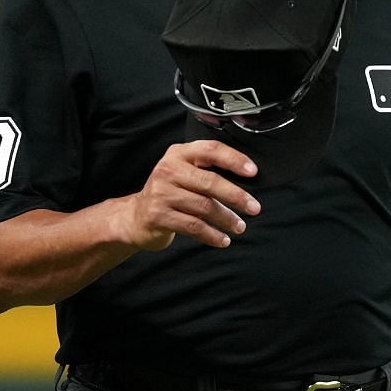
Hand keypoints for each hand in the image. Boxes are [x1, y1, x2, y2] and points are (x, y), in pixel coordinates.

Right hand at [119, 140, 260, 249]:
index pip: (210, 150)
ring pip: (204, 206)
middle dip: (236, 196)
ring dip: (227, 219)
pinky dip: (212, 235)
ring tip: (240, 227)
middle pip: (210, 182)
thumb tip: (249, 179)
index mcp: (179, 154)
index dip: (234, 159)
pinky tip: (223, 240)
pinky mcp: (158, 215)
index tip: (253, 172)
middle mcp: (168, 169)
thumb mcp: (185, 172)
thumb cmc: (171, 192)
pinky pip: (193, 226)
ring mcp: (161, 193)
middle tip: (255, 208)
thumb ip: (208, 170)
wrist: (135, 216)